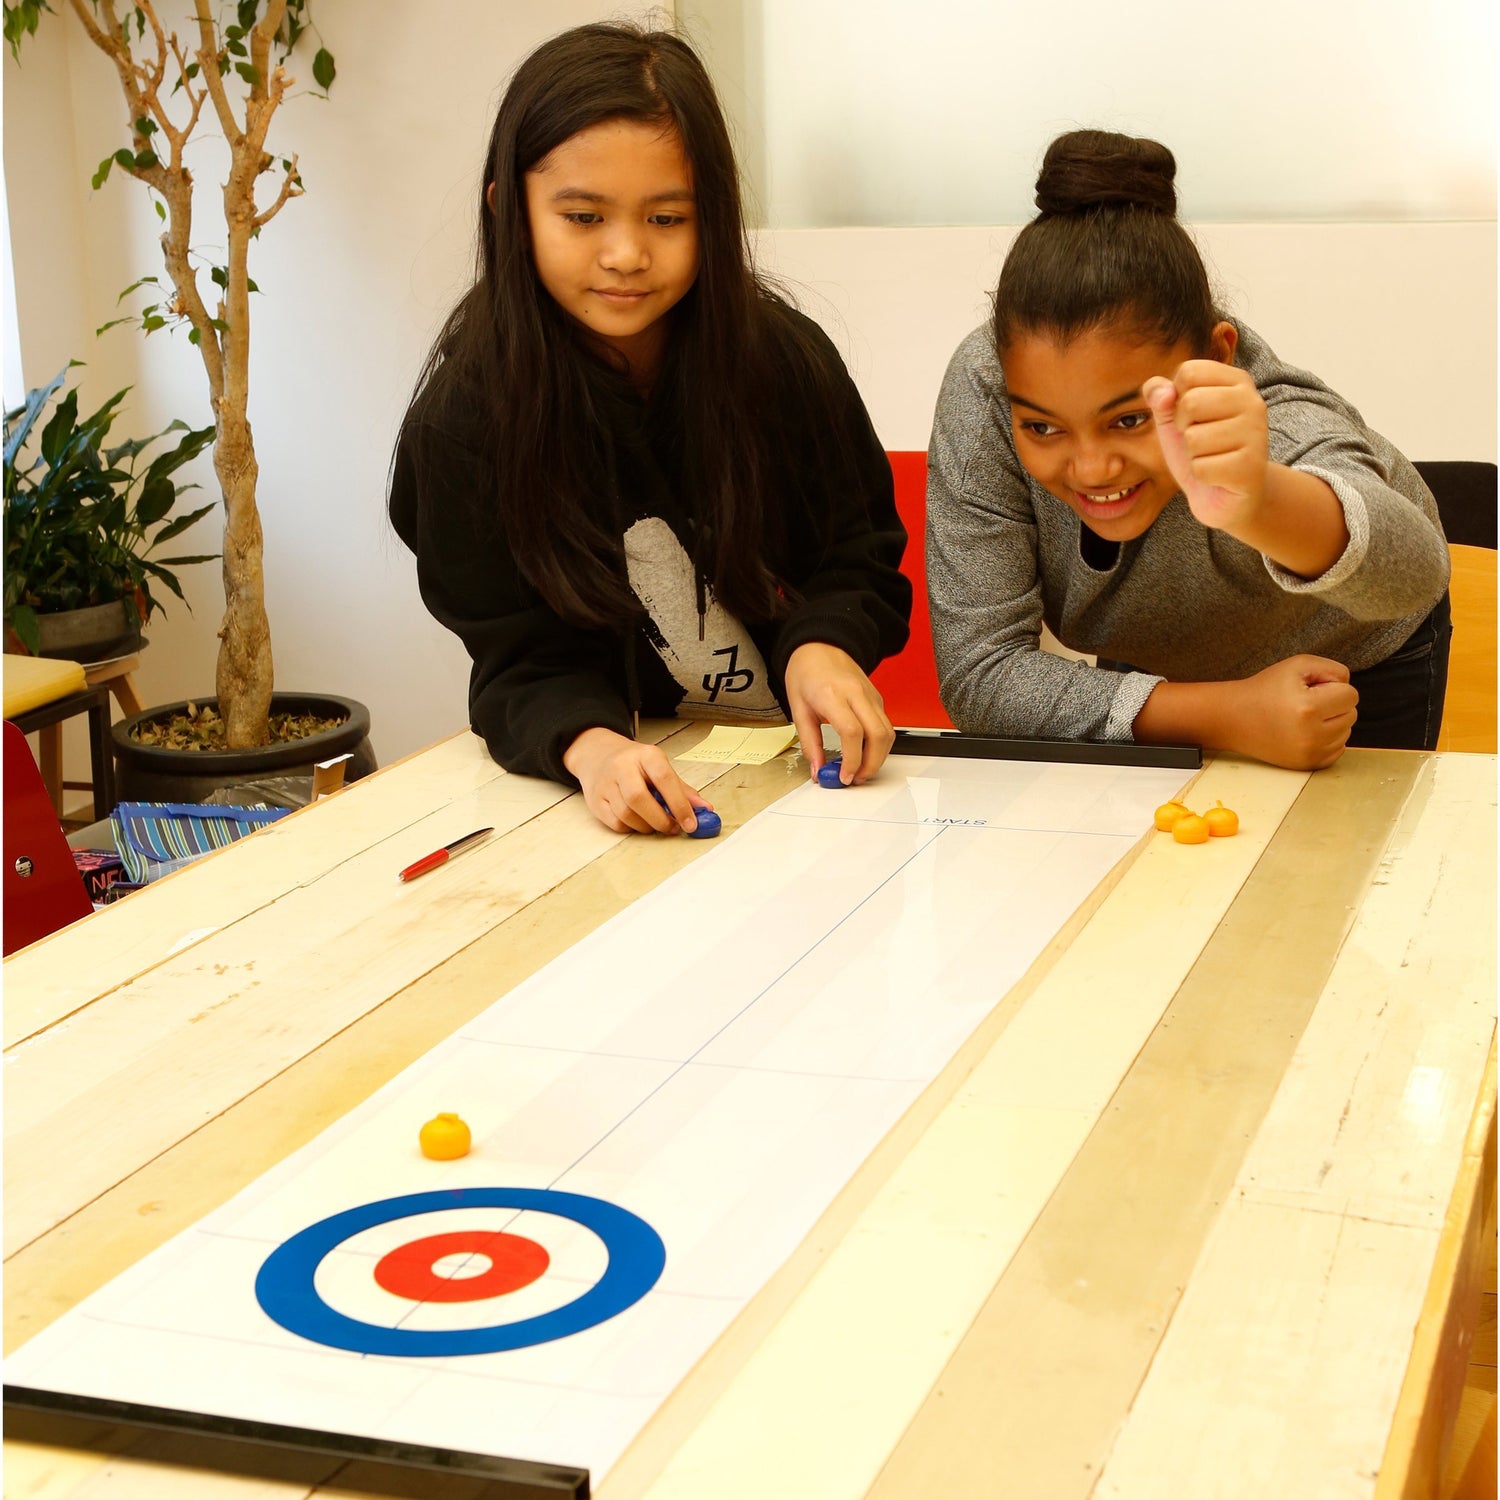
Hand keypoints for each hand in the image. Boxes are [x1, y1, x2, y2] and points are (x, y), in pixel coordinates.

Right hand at [561, 728, 711, 833]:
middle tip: (673, 828)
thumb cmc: (634, 764)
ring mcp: (605, 784)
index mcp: (646, 755)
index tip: (691, 823)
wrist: (597, 755)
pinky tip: (638, 821)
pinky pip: (616, 823)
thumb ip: (682, 789)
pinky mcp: (595, 800)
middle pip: (639, 798)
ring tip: (656, 823)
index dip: (680, 804)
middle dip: (660, 820)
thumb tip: (705, 809)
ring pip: (626, 814)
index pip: (664, 779)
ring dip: (646, 826)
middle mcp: (622, 766)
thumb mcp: (659, 767)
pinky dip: (631, 828)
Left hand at [783, 642, 893, 784]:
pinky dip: (879, 745)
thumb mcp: (797, 709)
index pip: (852, 732)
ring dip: (878, 757)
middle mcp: (857, 694)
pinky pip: (886, 726)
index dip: (852, 760)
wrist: (820, 645)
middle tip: (855, 778)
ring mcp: (871, 695)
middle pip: (878, 735)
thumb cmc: (806, 673)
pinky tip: (864, 753)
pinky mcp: (878, 698)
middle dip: (871, 764)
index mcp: (832, 694)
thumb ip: (809, 742)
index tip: (844, 776)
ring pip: (888, 732)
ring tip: (860, 769)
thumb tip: (818, 770)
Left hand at [1143, 361, 1269, 532]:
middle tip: (1200, 441)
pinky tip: (1218, 475)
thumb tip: (1162, 392)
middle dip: (1183, 429)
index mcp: (1236, 381)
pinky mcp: (1251, 466)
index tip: (1192, 415)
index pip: (1189, 371)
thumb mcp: (1172, 418)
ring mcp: (1256, 433)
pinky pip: (1202, 467)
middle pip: (1191, 402)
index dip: (1177, 398)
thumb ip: (1159, 396)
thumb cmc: (1200, 449)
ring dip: (1193, 454)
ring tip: (1211, 457)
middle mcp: (1252, 401)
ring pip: (1194, 438)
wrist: (1225, 495)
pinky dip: (1201, 475)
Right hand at [1224, 655, 1357, 769]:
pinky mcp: (1307, 765)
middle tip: (1305, 702)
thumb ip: (1333, 670)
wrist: (1234, 718)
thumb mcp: (1297, 665)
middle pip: (1351, 714)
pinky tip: (1306, 732)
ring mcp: (1309, 753)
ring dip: (1331, 722)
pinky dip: (1327, 739)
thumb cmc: (1265, 689)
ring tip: (1304, 717)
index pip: (1351, 695)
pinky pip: (1338, 750)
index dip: (1332, 687)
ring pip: (1346, 732)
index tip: (1311, 688)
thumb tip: (1348, 688)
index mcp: (1309, 708)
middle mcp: (1311, 735)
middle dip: (1333, 705)